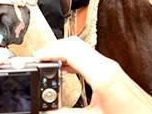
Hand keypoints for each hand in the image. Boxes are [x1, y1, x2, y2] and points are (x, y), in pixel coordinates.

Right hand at [35, 37, 151, 113]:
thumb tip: (47, 112)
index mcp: (103, 74)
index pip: (70, 49)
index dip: (49, 50)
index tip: (36, 58)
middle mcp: (108, 66)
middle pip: (74, 44)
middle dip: (53, 49)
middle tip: (38, 60)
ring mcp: (113, 68)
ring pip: (82, 49)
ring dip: (63, 53)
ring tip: (48, 65)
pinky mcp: (115, 73)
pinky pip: (89, 58)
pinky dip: (74, 59)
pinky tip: (66, 70)